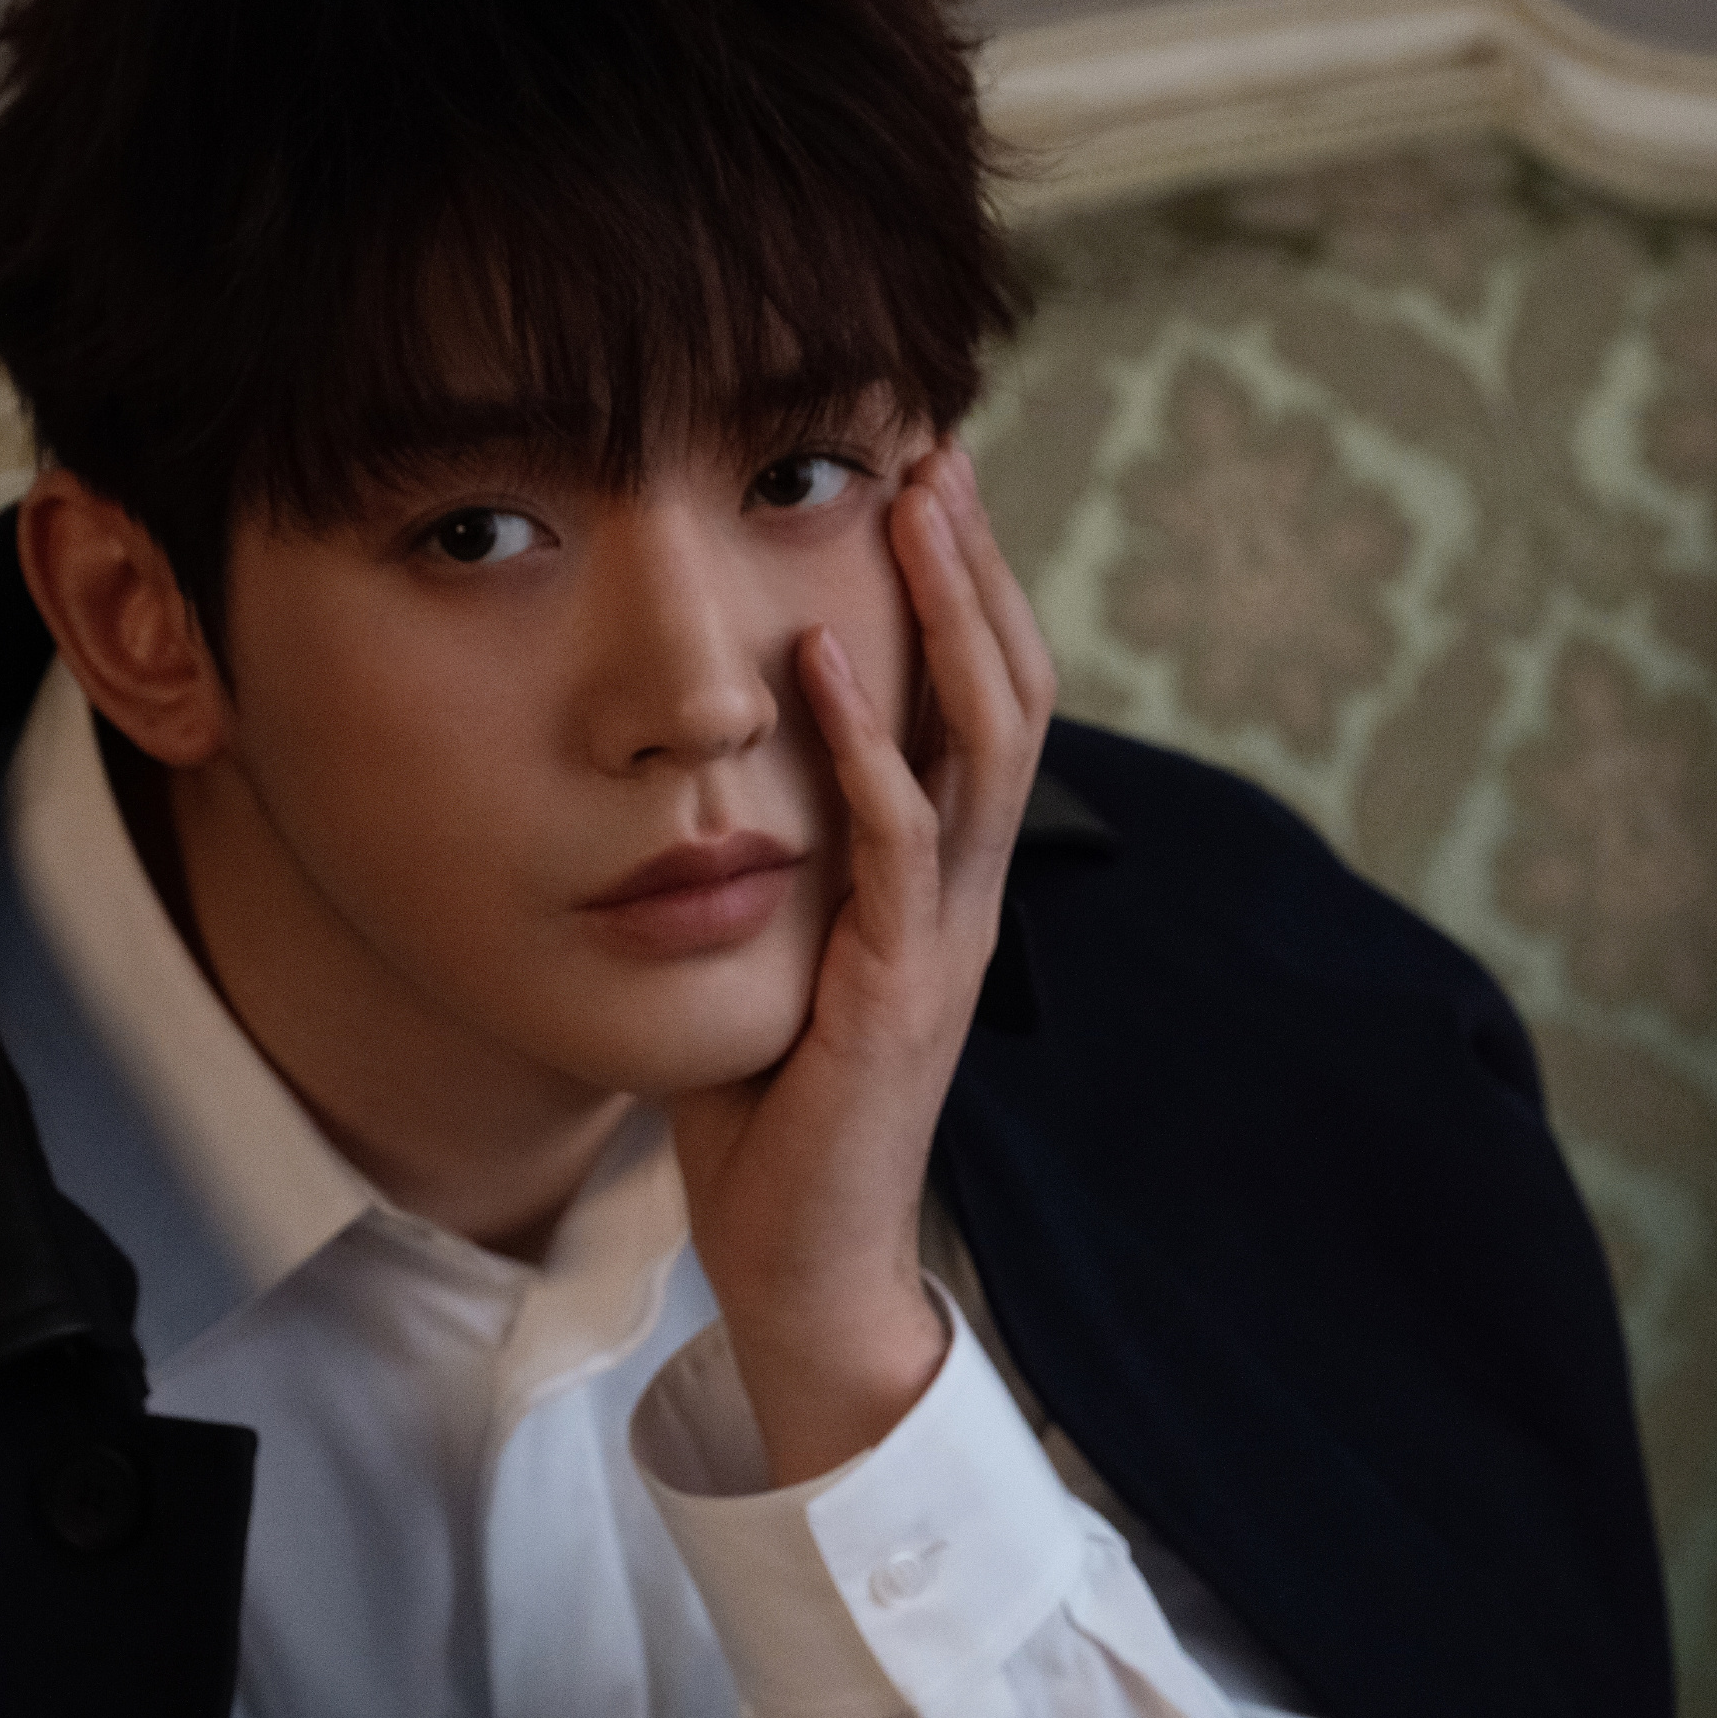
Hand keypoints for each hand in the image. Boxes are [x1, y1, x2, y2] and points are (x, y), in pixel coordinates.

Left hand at [669, 443, 1054, 1484]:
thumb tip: (704, 778)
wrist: (808, 1269)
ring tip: (912, 508)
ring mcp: (943, 943)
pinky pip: (893, 847)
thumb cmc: (776, 1121)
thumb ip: (772, 870)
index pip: (984, 709)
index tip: (927, 486)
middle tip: (936, 449)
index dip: (970, 594)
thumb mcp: (779, 963)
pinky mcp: (898, 996)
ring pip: (983, 745)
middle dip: (978, 567)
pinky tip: (815, 659)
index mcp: (942, 886)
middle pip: (1012, 694)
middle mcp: (964, 898)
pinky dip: (864, 745)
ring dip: (949, 617)